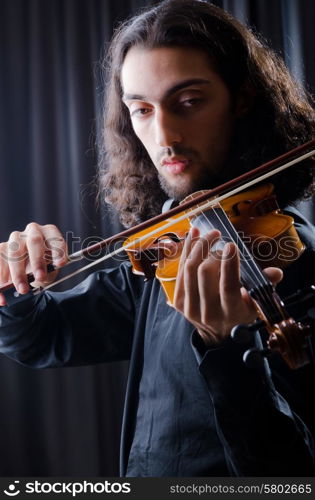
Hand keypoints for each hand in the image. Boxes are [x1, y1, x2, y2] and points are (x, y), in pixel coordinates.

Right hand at [0, 223, 67, 305]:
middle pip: (34, 241)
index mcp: (49, 233)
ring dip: (18, 273)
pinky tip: (3, 289)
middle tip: (40, 277)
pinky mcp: (2, 248)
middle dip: (37, 261)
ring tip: (23, 289)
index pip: (55, 238)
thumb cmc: (42, 268)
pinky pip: (0, 259)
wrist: (27, 273)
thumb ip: (48, 271)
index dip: (58, 250)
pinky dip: (1, 277)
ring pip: (15, 252)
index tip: (60, 264)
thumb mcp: (50, 270)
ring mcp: (15, 238)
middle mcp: (32, 231)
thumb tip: (41, 276)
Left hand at [173, 227, 282, 345]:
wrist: (217, 333)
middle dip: (213, 252)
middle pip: (205, 273)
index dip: (229, 264)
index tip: (231, 245)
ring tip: (211, 235)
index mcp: (231, 314)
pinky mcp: (178, 300)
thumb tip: (276, 273)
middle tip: (222, 242)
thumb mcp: (255, 304)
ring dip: (200, 246)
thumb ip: (264, 286)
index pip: (228, 287)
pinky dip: (187, 250)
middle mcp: (209, 312)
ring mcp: (190, 307)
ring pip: (189, 269)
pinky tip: (195, 235)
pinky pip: (180, 270)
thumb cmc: (239, 313)